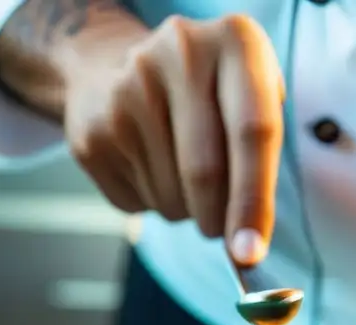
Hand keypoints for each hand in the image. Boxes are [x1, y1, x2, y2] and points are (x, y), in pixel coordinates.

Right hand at [63, 14, 284, 264]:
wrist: (112, 65)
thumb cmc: (206, 95)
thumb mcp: (250, 96)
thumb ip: (262, 156)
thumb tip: (248, 244)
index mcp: (233, 41)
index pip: (253, 132)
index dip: (253, 200)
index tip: (251, 252)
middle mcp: (179, 54)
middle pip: (205, 173)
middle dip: (218, 220)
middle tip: (222, 230)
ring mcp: (127, 90)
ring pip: (171, 197)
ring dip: (186, 210)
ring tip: (179, 173)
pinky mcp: (93, 131)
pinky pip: (136, 204)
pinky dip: (153, 204)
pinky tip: (148, 167)